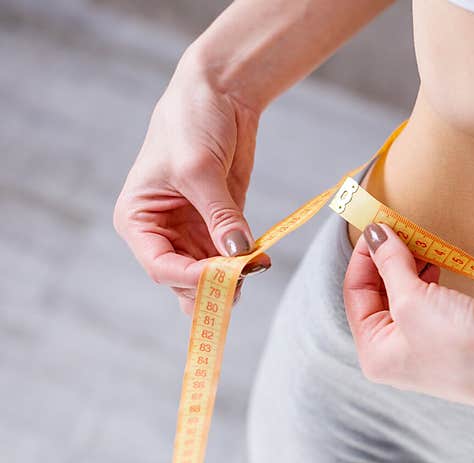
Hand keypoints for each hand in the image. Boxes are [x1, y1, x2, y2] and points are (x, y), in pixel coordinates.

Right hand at [114, 66, 269, 313]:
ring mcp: (192, 230)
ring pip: (209, 273)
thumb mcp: (200, 169)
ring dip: (232, 277)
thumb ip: (220, 215)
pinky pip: (231, 256)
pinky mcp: (220, 223)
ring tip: (255, 267)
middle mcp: (162, 230)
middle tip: (242, 279)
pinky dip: (245, 262)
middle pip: (184, 278)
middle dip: (212, 283)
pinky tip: (261, 259)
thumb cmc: (191, 122)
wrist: (219, 94)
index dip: (190, 278)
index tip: (222, 278)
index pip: (160, 265)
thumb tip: (239, 255)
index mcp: (138, 219)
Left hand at [343, 223, 473, 406]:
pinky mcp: (449, 337)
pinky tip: (435, 263)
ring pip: (404, 295)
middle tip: (398, 228)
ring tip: (417, 241)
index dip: (364, 257)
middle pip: (377, 294)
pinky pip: (427, 300)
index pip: (355, 294)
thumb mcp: (414, 300)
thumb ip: (391, 265)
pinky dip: (427, 279)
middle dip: (386, 260)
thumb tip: (376, 235)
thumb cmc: (463, 347)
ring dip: (408, 266)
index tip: (377, 225)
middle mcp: (395, 353)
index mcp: (374, 354)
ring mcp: (423, 346)